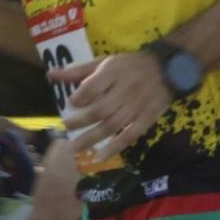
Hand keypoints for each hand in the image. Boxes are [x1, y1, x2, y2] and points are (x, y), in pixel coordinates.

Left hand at [54, 52, 172, 166]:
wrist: (167, 69)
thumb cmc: (130, 65)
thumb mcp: (105, 61)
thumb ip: (78, 71)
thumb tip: (51, 76)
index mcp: (113, 73)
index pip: (92, 87)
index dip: (79, 98)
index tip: (70, 103)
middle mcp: (124, 90)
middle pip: (100, 110)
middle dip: (80, 121)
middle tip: (66, 128)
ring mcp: (137, 107)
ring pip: (112, 126)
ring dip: (92, 139)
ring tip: (75, 148)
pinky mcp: (147, 119)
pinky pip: (130, 136)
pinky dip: (115, 148)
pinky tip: (100, 157)